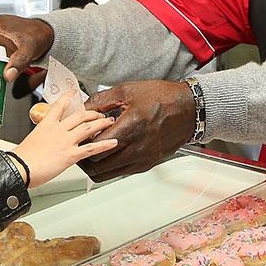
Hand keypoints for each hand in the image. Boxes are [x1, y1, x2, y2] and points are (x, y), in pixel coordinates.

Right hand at [12, 94, 117, 187]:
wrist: (19, 168)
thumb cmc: (21, 159)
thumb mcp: (30, 141)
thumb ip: (41, 138)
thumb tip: (44, 143)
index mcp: (46, 124)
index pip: (59, 106)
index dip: (68, 97)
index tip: (73, 92)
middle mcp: (58, 129)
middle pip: (79, 115)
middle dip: (92, 113)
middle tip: (100, 113)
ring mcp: (65, 141)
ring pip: (88, 127)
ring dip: (101, 123)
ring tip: (109, 122)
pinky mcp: (70, 154)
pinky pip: (91, 148)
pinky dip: (104, 144)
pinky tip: (113, 142)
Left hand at [79, 80, 194, 181]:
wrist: (188, 109)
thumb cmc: (162, 98)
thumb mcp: (127, 90)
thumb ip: (101, 101)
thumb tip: (82, 108)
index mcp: (131, 126)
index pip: (94, 146)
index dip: (81, 141)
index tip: (78, 134)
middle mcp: (137, 147)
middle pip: (97, 166)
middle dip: (83, 157)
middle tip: (78, 146)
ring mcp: (142, 159)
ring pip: (106, 174)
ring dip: (94, 165)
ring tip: (90, 152)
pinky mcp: (146, 164)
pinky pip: (120, 173)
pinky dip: (109, 167)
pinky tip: (107, 154)